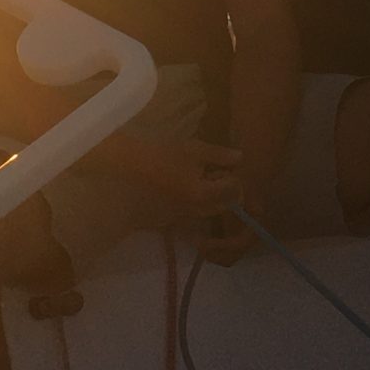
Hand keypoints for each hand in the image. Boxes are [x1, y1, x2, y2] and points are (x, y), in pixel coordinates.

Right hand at [128, 136, 242, 219]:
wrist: (129, 168)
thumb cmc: (162, 155)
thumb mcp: (193, 149)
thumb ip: (219, 155)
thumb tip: (240, 158)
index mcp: (204, 194)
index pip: (234, 190)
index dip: (232, 176)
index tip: (222, 166)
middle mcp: (196, 211)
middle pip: (224, 205)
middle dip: (225, 190)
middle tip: (213, 173)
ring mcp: (182, 217)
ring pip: (209, 211)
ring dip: (211, 198)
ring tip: (196, 179)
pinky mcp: (170, 220)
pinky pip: (192, 214)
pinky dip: (194, 204)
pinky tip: (181, 188)